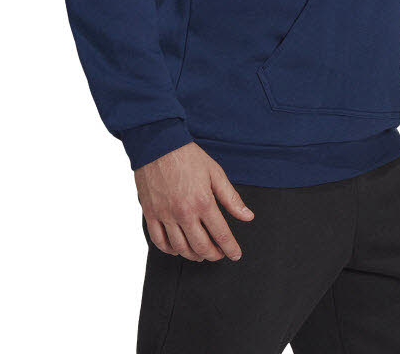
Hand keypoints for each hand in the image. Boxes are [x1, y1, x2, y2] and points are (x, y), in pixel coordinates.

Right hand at [135, 141, 254, 261]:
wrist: (159, 144)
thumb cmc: (188, 157)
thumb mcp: (215, 173)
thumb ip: (231, 198)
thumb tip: (248, 216)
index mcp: (203, 202)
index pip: (221, 235)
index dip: (230, 248)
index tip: (236, 255)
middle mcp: (184, 213)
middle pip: (201, 246)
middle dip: (214, 255)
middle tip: (219, 254)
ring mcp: (166, 215)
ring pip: (181, 248)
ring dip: (193, 256)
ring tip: (201, 254)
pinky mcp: (151, 214)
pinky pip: (159, 241)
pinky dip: (170, 250)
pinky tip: (178, 249)